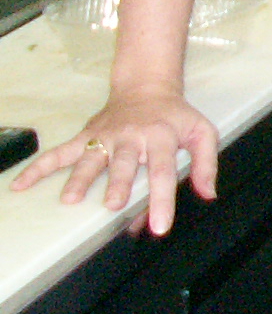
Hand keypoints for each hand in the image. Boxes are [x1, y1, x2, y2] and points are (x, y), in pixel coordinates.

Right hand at [12, 93, 220, 236]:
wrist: (147, 87)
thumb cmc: (175, 116)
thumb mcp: (201, 133)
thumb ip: (206, 163)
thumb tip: (209, 194)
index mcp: (161, 138)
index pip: (163, 171)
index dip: (162, 199)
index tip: (160, 226)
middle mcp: (131, 137)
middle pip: (124, 163)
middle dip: (117, 183)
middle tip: (111, 205)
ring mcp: (106, 136)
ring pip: (91, 157)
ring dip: (80, 177)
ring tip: (70, 199)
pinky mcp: (87, 136)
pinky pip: (60, 152)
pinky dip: (39, 166)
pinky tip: (21, 184)